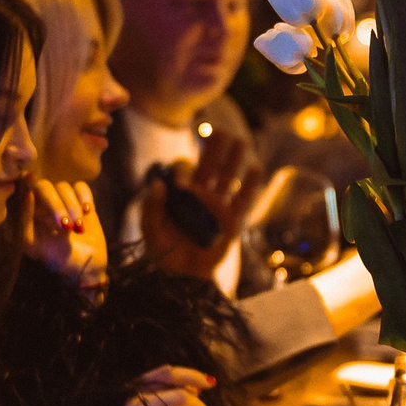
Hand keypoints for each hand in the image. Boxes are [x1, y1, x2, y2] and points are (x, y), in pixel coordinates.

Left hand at [24, 176, 107, 288]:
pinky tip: (87, 212)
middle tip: (66, 227)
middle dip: (57, 206)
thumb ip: (25, 219)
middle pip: (45, 187)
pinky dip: (84, 197)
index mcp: (28, 212)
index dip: (26, 182)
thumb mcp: (33, 243)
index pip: (23, 189)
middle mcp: (43, 203)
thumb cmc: (55, 259)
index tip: (30, 178)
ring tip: (78, 229)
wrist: (84, 268)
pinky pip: (81, 187)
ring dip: (72, 208)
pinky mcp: (82, 202)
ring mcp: (63, 201)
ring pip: (64, 188)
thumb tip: (27, 193)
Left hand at [141, 130, 262, 278]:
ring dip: (233, 159)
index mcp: (180, 194)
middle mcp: (201, 196)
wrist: (181, 276)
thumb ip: (151, 206)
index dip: (184, 169)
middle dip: (215, 148)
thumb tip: (158, 183)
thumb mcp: (150, 228)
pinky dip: (249, 184)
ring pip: (227, 177)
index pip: (185, 171)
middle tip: (220, 129)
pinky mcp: (231, 220)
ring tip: (239, 140)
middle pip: (210, 166)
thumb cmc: (163, 251)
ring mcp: (217, 207)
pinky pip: (242, 199)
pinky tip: (255, 167)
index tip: (181, 180)